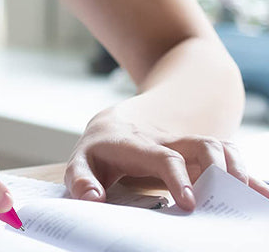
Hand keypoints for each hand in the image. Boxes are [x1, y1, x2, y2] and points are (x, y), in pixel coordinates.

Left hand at [65, 106, 268, 209]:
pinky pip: (226, 158)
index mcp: (138, 145)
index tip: (190, 203)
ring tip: (256, 198)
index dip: (179, 177)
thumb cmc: (98, 152)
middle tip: (232, 198)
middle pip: (201, 144)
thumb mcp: (81, 162)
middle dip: (220, 167)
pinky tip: (261, 194)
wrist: (113, 127)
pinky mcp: (197, 155)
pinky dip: (246, 174)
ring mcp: (185, 147)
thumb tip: (92, 198)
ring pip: (218, 147)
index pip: (164, 156)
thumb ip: (80, 180)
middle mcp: (167, 142)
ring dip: (239, 169)